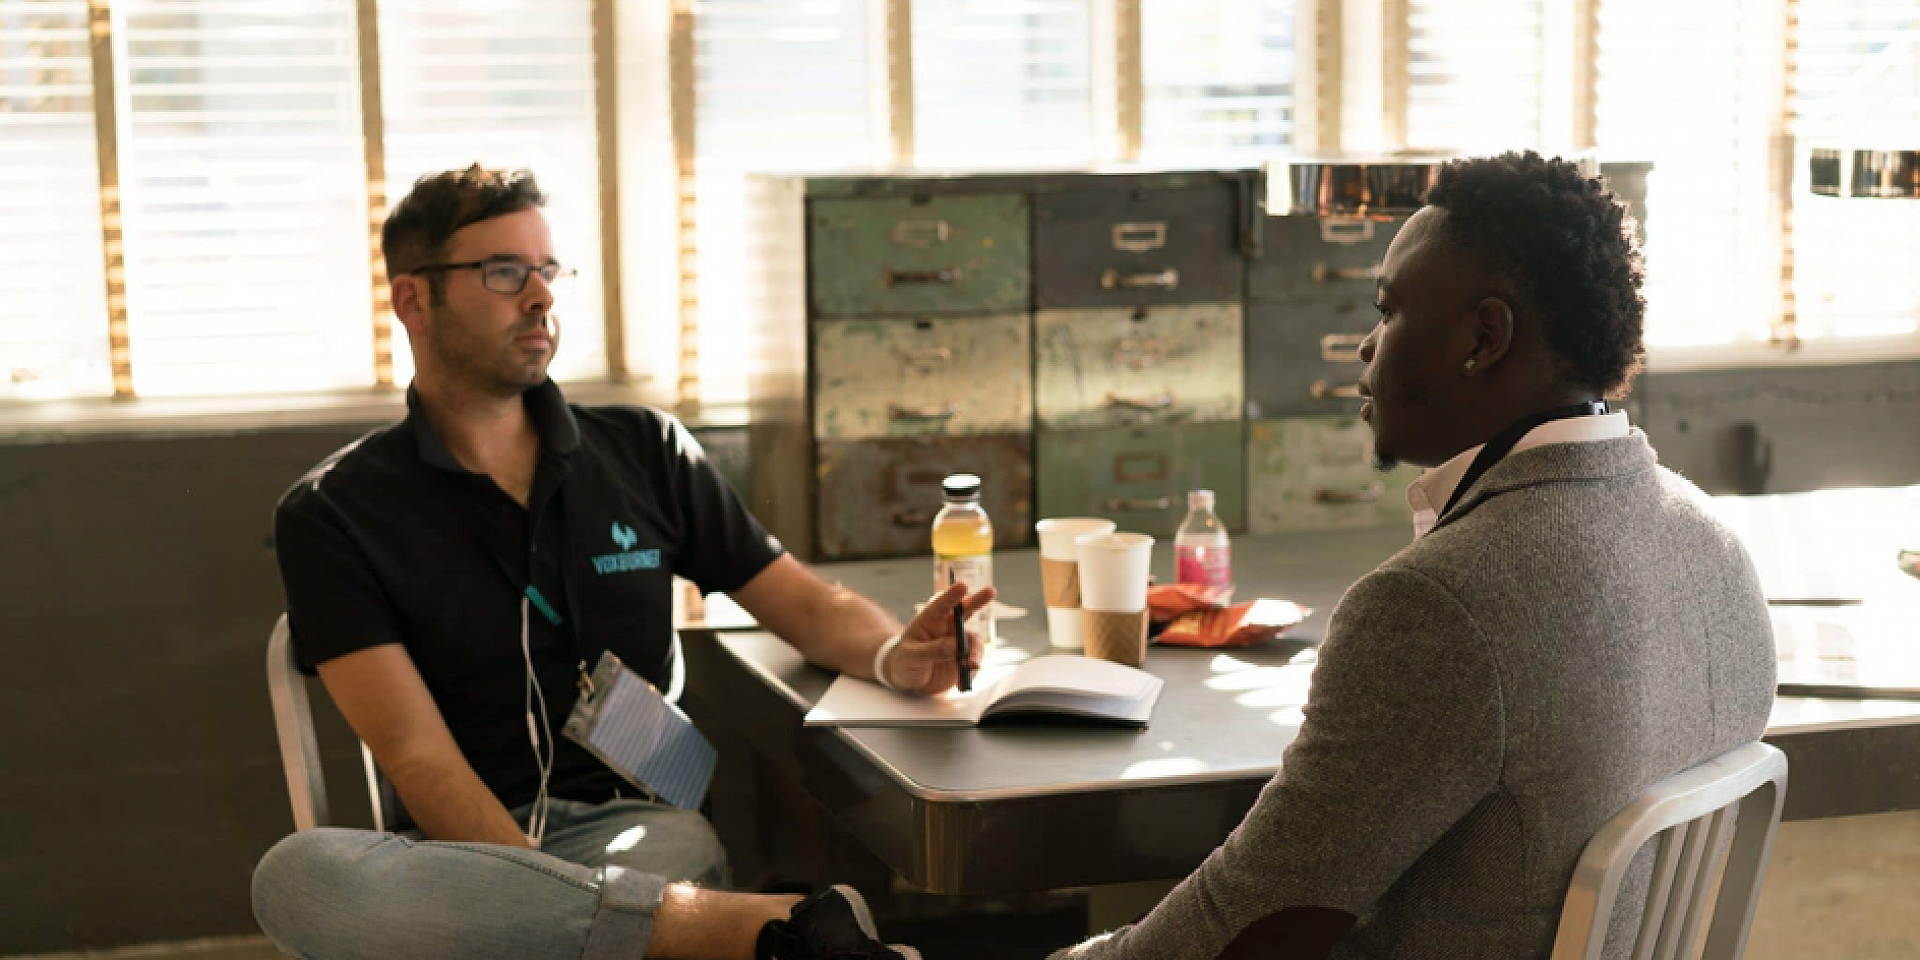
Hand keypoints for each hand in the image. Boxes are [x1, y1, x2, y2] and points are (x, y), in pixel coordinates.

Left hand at [881, 583, 995, 694]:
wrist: (908, 678)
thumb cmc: (904, 660)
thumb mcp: (910, 656)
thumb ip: (930, 650)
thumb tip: (954, 646)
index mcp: (930, 619)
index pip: (942, 604)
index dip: (953, 594)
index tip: (963, 585)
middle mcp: (947, 626)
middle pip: (966, 610)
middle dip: (979, 600)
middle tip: (991, 591)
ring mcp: (958, 642)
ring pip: (974, 641)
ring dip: (976, 652)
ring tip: (971, 666)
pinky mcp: (964, 658)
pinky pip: (974, 662)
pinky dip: (972, 671)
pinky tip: (963, 682)